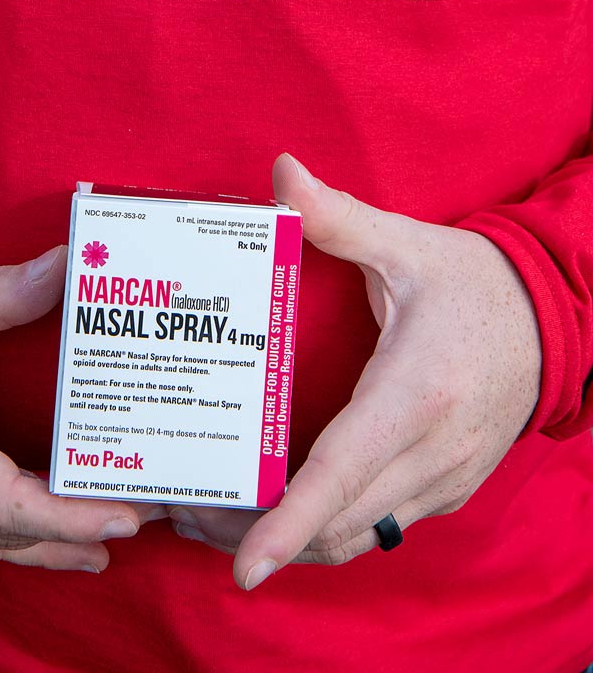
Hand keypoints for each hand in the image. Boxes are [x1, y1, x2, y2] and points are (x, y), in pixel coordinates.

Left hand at [171, 153, 541, 587]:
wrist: (554, 320)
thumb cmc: (474, 284)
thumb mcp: (408, 245)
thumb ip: (340, 218)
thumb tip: (282, 173)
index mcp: (416, 391)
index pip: (344, 471)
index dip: (291, 521)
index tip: (246, 567)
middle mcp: (433, 450)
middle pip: (337, 521)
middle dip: (259, 535)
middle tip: (187, 518)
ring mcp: (444, 479)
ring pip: (357, 538)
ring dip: (290, 544)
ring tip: (217, 523)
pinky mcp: (446, 489)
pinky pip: (379, 528)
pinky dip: (327, 533)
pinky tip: (280, 514)